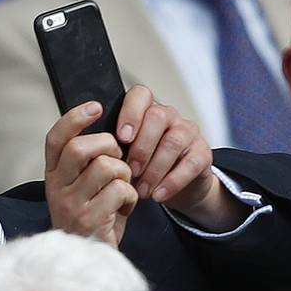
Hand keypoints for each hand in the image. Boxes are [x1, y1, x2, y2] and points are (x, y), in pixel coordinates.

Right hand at [44, 101, 138, 246]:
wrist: (87, 262)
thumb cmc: (91, 219)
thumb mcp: (82, 188)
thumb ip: (87, 163)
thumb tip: (111, 133)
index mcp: (54, 176)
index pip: (56, 139)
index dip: (74, 118)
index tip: (96, 107)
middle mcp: (56, 188)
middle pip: (81, 147)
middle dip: (109, 147)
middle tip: (118, 161)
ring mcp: (70, 204)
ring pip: (105, 166)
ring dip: (124, 174)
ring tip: (123, 188)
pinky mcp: (89, 219)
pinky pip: (119, 190)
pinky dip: (130, 196)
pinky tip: (125, 207)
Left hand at [113, 86, 242, 230]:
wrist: (170, 188)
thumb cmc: (140, 168)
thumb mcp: (121, 157)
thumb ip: (109, 148)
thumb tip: (89, 151)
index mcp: (144, 111)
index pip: (140, 95)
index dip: (130, 113)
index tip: (120, 138)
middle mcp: (168, 116)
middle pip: (157, 116)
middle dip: (141, 146)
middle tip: (130, 170)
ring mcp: (187, 133)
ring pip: (174, 140)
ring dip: (155, 168)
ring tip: (142, 190)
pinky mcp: (202, 153)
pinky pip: (191, 163)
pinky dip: (172, 181)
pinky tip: (158, 194)